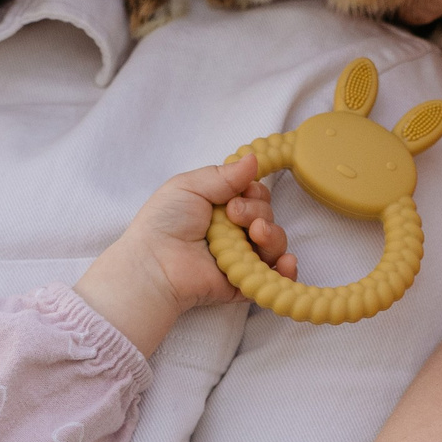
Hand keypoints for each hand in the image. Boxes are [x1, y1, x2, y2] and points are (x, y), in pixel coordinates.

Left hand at [73, 157, 293, 354]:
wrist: (155, 263)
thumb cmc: (165, 222)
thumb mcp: (190, 186)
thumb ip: (224, 174)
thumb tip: (254, 159)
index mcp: (221, 208)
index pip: (255, 195)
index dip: (254, 193)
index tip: (237, 196)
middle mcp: (233, 232)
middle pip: (267, 216)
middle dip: (258, 211)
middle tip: (234, 215)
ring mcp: (240, 258)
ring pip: (274, 243)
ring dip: (272, 234)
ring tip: (255, 233)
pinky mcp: (244, 282)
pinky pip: (274, 278)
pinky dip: (285, 270)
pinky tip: (285, 262)